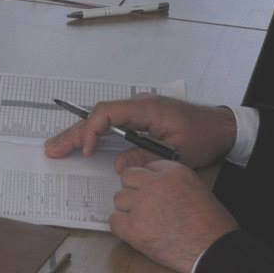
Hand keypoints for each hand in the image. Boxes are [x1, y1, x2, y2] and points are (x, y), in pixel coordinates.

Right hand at [44, 94, 236, 168]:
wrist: (222, 127)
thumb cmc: (203, 137)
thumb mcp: (177, 153)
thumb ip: (146, 157)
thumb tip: (118, 166)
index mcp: (146, 109)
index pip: (107, 113)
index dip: (92, 131)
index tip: (86, 151)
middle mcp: (138, 105)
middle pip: (98, 117)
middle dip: (74, 134)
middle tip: (51, 149)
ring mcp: (137, 111)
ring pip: (101, 120)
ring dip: (80, 134)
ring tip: (58, 147)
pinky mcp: (139, 119)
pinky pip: (111, 124)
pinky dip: (94, 134)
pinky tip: (83, 145)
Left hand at [109, 159, 237, 272]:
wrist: (214, 250)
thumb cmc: (212, 225)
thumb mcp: (196, 188)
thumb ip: (172, 182)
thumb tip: (154, 185)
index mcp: (173, 172)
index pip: (146, 167)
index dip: (147, 181)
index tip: (148, 189)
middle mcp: (155, 184)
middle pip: (128, 178)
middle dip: (134, 191)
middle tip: (144, 206)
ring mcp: (142, 205)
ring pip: (120, 199)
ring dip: (128, 209)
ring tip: (144, 221)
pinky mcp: (134, 227)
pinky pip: (114, 221)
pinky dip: (122, 227)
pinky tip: (134, 231)